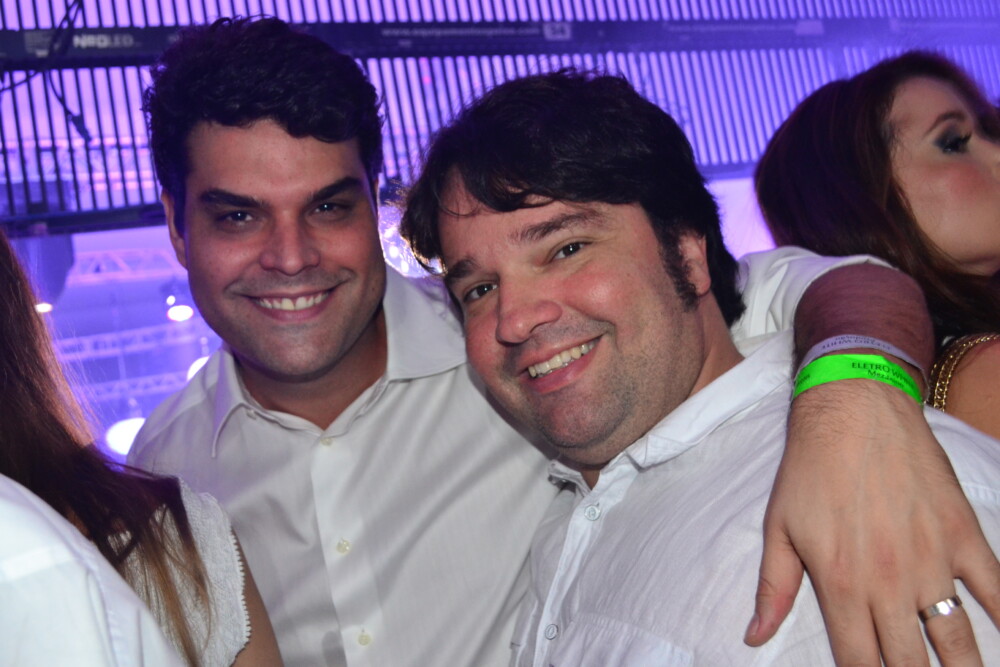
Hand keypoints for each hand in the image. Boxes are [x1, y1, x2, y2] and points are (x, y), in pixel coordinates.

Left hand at [744, 379, 999, 664]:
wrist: (854, 411)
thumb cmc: (810, 469)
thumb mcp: (779, 528)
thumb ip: (773, 589)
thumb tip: (754, 637)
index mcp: (838, 584)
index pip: (859, 663)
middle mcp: (888, 581)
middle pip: (909, 663)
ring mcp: (931, 560)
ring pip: (957, 640)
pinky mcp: (962, 534)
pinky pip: (995, 590)